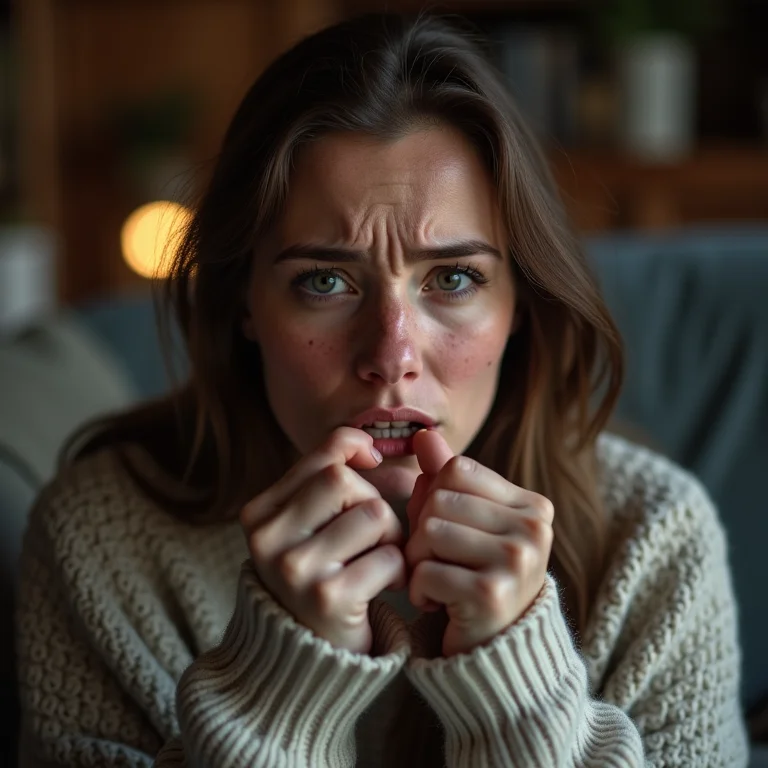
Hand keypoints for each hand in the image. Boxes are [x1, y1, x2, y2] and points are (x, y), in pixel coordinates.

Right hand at [240, 427, 405, 653]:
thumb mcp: (310, 526)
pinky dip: (397, 570)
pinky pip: (389, 556)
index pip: (320, 456)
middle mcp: (268, 539)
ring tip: (379, 561)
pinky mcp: (328, 598)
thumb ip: (332, 481)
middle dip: (373, 502)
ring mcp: (295, 568)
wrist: (308, 658)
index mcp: (259, 514)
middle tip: (375, 535)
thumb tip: (372, 448)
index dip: (355, 448)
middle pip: (344, 481)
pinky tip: (383, 586)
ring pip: (374, 514)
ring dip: (391, 538)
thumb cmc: (318, 577)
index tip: (372, 461)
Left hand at [405, 429, 553, 656]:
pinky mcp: (492, 594)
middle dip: (424, 534)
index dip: (434, 498)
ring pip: (428, 533)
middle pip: (438, 500)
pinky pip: (425, 572)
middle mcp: (533, 529)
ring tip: (441, 581)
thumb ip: (446, 476)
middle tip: (442, 563)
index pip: (455, 469)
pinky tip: (441, 604)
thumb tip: (423, 434)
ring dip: (419, 562)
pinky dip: (420, 591)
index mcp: (532, 505)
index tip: (450, 532)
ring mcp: (516, 561)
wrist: (495, 650)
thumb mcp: (466, 520)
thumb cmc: (476, 574)